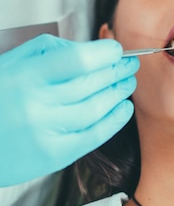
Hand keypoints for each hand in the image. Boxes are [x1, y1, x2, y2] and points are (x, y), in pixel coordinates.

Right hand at [0, 34, 138, 185]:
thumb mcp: (10, 64)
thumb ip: (48, 52)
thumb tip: (88, 50)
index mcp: (25, 76)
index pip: (80, 59)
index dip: (105, 53)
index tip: (115, 50)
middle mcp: (37, 103)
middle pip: (93, 83)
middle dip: (117, 71)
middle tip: (129, 64)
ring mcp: (46, 131)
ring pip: (98, 108)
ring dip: (119, 93)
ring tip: (127, 83)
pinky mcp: (54, 155)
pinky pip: (94, 135)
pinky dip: (115, 120)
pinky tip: (123, 108)